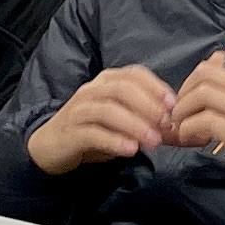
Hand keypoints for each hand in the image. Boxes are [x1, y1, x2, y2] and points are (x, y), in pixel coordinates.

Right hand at [26, 64, 176, 173]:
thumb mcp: (120, 118)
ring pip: (108, 110)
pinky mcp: (70, 133)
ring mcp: (78, 110)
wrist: (51, 146)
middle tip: (166, 125)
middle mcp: (91, 91)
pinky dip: (114, 141)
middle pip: (122, 89)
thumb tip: (173, 121)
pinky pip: (93, 134)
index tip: (174, 103)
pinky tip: (131, 150)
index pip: (133, 74)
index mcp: (106, 81)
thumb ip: (142, 114)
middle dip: (148, 106)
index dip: (156, 86)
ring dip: (135, 125)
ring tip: (153, 142)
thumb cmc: (92, 129)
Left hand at [168, 53, 224, 198]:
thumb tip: (213, 92)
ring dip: (183, 111)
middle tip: (181, 112)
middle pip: (205, 73)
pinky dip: (189, 129)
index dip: (197, 76)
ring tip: (183, 126)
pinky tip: (191, 138)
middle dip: (184, 91)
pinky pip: (204, 121)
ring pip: (201, 94)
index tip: (193, 95)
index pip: (220, 59)